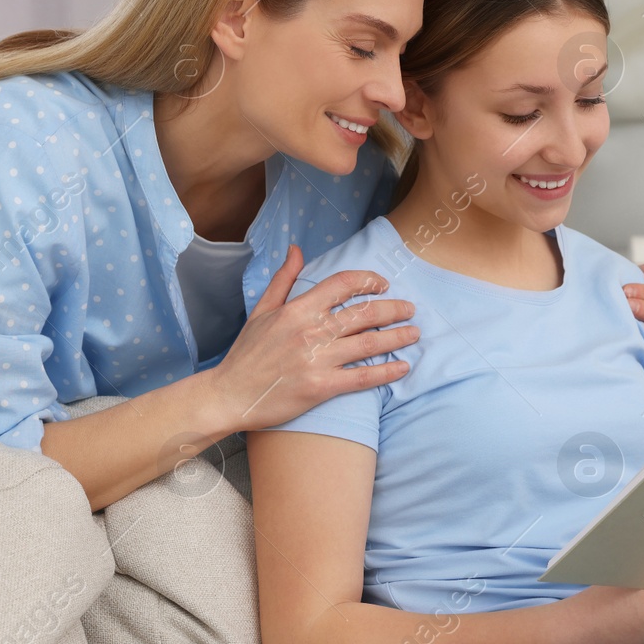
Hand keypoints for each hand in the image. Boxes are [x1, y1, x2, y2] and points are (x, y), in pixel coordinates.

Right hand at [209, 244, 417, 431]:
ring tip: (414, 334)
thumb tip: (297, 249)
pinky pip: (362, 377)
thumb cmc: (246, 354)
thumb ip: (284, 279)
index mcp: (298, 309)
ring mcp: (317, 360)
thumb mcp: (262, 310)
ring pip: (369, 344)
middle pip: (364, 313)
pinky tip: (402, 367)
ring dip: (398, 337)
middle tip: (411, 310)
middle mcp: (311, 331)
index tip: (383, 285)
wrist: (230, 395)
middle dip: (394, 309)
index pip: (342, 284)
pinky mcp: (322, 387)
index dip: (368, 280)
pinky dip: (386, 372)